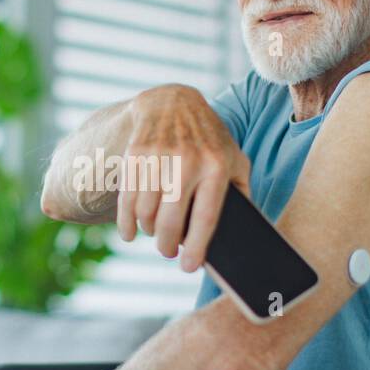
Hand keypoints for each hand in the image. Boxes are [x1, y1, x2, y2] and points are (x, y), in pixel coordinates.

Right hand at [120, 84, 250, 271]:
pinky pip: (127, 199)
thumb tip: (243, 231)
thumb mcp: (234, 157)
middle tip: (167, 252)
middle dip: (166, 245)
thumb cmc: (208, 139)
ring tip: (154, 233)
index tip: (189, 267)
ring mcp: (158, 156)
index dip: (196, 247)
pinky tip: (131, 232)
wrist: (173, 102)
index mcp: (217, 165)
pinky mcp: (135, 154)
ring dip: (148, 231)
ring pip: (145, 213)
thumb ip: (241, 190)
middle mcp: (187, 161)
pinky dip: (126, 222)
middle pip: (170, 220)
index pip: (206, 216)